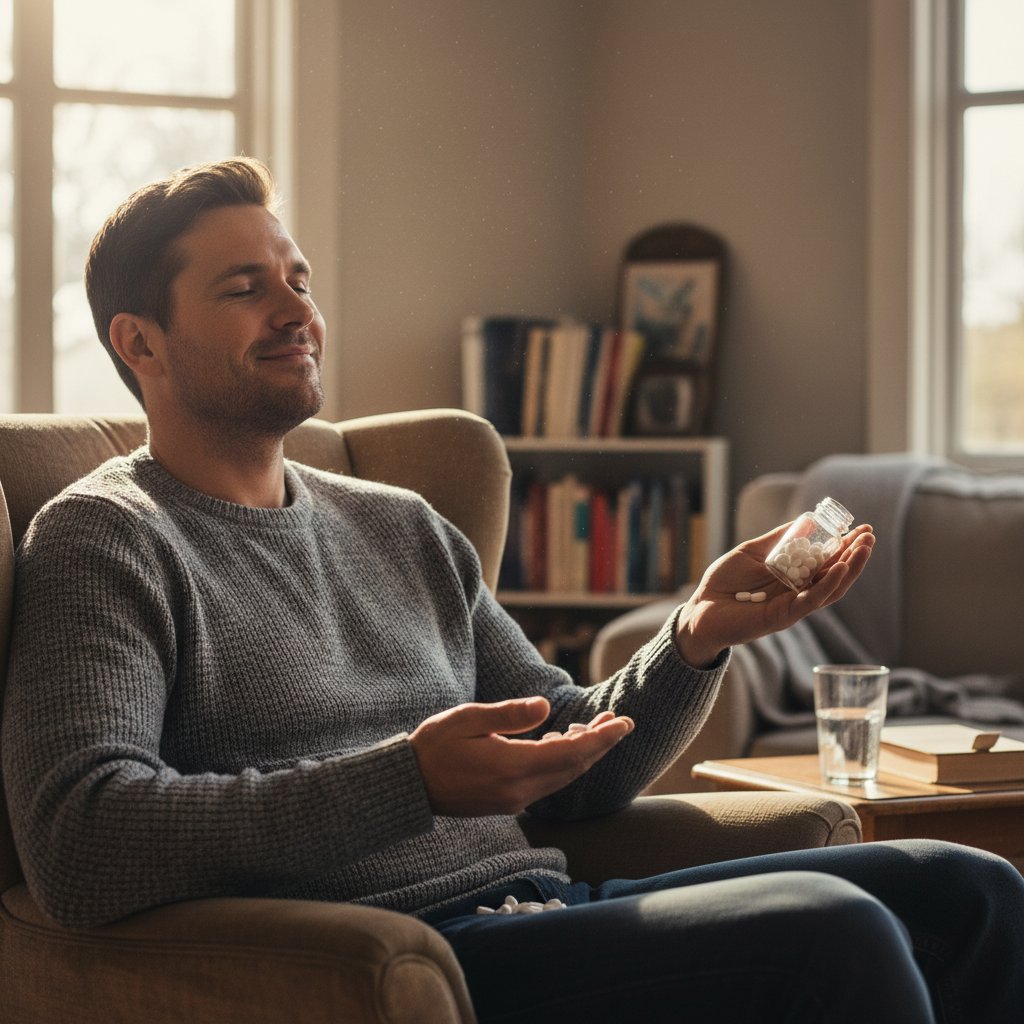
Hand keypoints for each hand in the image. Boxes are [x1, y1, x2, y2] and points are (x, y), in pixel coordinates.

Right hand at [408, 698, 633, 815]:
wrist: (410, 786)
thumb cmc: (435, 746)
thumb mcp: (468, 719)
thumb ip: (509, 714)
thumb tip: (546, 706)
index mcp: (513, 767)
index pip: (571, 753)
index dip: (602, 738)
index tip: (625, 723)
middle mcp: (520, 789)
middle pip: (573, 767)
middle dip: (600, 744)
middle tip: (619, 721)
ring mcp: (515, 799)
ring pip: (562, 776)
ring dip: (583, 753)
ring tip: (597, 727)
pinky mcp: (508, 801)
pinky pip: (547, 782)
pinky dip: (563, 762)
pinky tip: (561, 742)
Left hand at [675, 522, 874, 667]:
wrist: (700, 609)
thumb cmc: (724, 584)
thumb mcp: (752, 553)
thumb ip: (778, 540)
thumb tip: (805, 520)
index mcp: (793, 578)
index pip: (827, 561)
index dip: (845, 546)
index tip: (862, 529)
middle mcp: (798, 593)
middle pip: (835, 575)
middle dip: (855, 554)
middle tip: (870, 535)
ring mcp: (793, 606)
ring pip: (830, 589)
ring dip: (850, 568)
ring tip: (864, 548)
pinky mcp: (783, 617)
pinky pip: (811, 601)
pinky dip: (828, 584)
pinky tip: (841, 568)